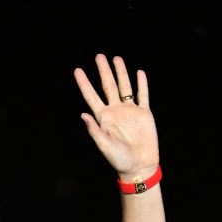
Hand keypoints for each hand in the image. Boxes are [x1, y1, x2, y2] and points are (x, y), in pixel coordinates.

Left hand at [74, 55, 158, 181]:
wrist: (139, 165)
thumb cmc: (119, 159)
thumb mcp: (104, 145)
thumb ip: (94, 130)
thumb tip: (83, 114)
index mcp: (103, 118)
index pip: (91, 96)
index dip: (84, 83)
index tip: (77, 70)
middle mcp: (116, 111)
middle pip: (108, 86)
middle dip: (103, 71)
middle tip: (99, 56)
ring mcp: (130, 111)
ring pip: (125, 86)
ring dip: (121, 72)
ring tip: (116, 58)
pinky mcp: (144, 114)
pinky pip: (142, 95)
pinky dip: (141, 84)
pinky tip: (139, 72)